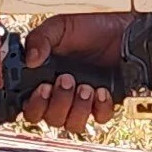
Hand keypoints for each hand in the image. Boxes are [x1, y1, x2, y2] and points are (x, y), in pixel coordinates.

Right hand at [19, 10, 130, 133]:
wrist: (122, 31)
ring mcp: (82, 102)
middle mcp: (61, 94)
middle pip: (50, 119)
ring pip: (72, 124)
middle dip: (58, 102)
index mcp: (43, 78)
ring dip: (77, 108)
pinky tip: (102, 91)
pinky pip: (99, 118)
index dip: (34, 104)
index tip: (43, 88)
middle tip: (66, 80)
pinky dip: (100, 108)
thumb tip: (30, 59)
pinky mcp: (104, 104)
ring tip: (86, 86)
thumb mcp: (59, 27)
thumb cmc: (90, 28)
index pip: (29, 105)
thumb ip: (40, 38)